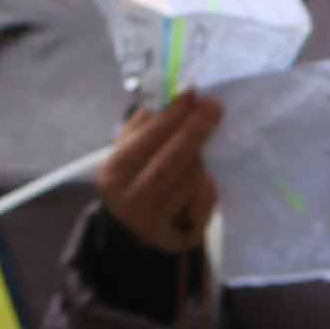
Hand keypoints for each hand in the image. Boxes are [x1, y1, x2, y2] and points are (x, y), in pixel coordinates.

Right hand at [99, 92, 222, 253]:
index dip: (170, 117)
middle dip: (194, 131)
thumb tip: (171, 91)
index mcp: (114, 173)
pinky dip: (209, 187)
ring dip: (202, 160)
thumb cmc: (135, 178)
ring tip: (206, 145)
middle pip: (169, 162)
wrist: (132, 231)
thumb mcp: (130, 150)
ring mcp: (151, 222)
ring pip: (189, 181)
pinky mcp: (174, 238)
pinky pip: (202, 203)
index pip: (145, 141)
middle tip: (215, 106)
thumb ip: (146, 123)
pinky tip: (209, 177)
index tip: (192, 92)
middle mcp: (128, 200)